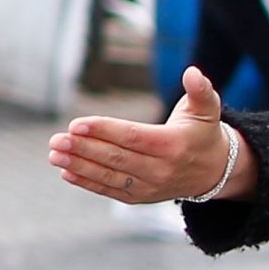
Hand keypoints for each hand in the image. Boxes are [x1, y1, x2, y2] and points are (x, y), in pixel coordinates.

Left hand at [47, 67, 252, 204]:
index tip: (76, 124)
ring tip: (54, 154)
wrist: (214, 172)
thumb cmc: (203, 133)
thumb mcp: (207, 109)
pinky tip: (66, 171)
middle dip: (83, 148)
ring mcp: (148, 186)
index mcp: (173, 145)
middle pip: (115, 158)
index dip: (103, 130)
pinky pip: (109, 190)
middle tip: (56, 139)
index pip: (132, 137)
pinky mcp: (139, 197)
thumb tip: (193, 72)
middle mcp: (160, 169)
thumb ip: (200, 90)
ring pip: (108, 176)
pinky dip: (86, 182)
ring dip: (78, 165)